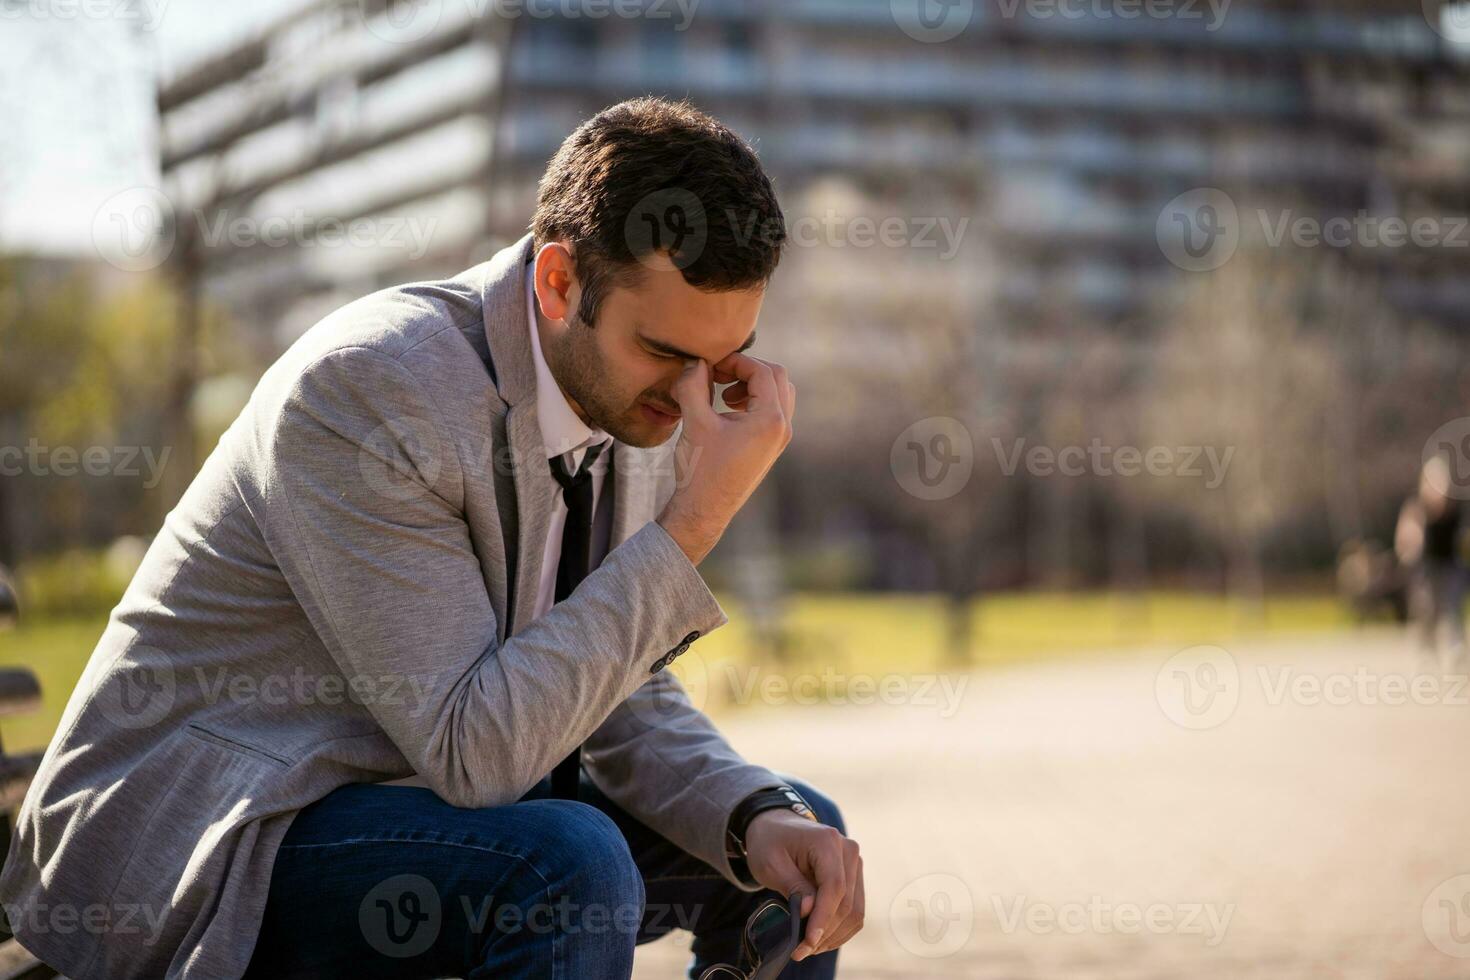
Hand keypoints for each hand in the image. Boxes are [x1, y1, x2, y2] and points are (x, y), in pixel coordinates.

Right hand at [657, 353, 794, 564]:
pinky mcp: (771, 448)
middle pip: (777, 377)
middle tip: (718, 374)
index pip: (762, 371)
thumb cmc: (700, 469)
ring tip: (723, 394)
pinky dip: (754, 401)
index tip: (712, 364)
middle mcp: (782, 429)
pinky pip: (773, 411)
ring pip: (778, 394)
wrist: (704, 511)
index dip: (736, 361)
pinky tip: (728, 410)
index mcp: (770, 421)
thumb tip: (696, 361)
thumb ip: (694, 385)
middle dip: (747, 369)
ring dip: (752, 385)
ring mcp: (779, 440)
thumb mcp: (694, 422)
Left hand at [743, 810, 863, 961]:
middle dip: (825, 932)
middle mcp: (848, 850)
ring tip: (808, 948)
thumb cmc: (769, 842)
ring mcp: (853, 863)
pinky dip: (840, 928)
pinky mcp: (853, 876)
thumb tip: (809, 911)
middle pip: (847, 903)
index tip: (807, 941)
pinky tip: (820, 939)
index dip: (823, 918)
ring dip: (834, 935)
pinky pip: (855, 909)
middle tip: (800, 951)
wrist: (775, 826)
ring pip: (855, 910)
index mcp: (827, 841)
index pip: (834, 887)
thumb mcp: (771, 863)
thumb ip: (793, 886)